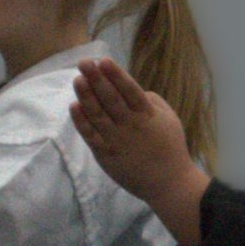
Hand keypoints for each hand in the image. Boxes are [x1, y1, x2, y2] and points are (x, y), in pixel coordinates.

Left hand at [70, 55, 196, 210]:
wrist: (169, 184)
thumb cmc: (171, 148)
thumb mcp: (170, 119)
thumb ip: (152, 101)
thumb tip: (134, 89)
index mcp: (147, 115)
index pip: (129, 90)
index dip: (116, 75)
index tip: (103, 60)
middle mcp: (131, 126)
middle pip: (110, 99)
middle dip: (96, 79)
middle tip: (84, 63)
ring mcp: (117, 141)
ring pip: (97, 115)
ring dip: (85, 96)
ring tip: (77, 79)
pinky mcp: (106, 155)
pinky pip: (90, 136)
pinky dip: (81, 121)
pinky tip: (74, 106)